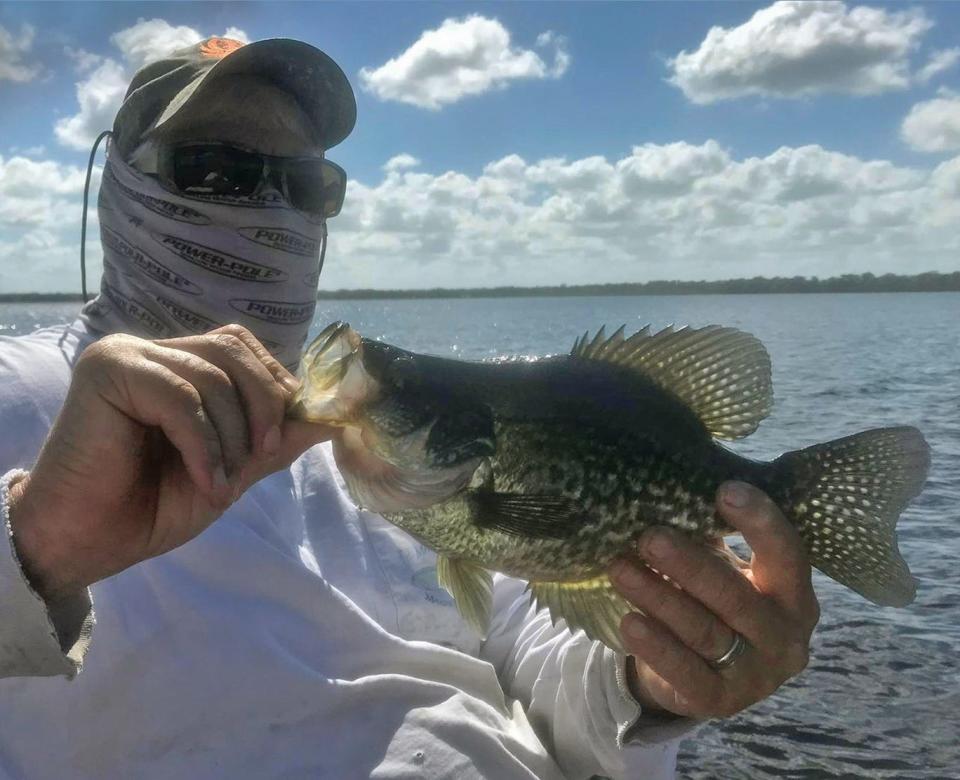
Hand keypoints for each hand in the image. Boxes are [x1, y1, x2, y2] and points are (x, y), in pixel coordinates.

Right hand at [8, 325, 332, 603]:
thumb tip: (334, 417)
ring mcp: (128, 356)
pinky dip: (205, 444)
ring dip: (233, 435)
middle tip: (264, 453)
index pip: (243, 348)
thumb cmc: (153, 506)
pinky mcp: (108, 372)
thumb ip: (275, 440)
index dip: (275, 384)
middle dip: (264, 404)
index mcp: (181, 365)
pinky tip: (206, 481)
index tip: (286, 436)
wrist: (88, 542)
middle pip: (234, 350)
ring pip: (212, 375)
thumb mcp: (232, 469)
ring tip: (223, 483)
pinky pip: (181, 396)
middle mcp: (155, 352)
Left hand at [609, 481, 819, 718]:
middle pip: (735, 596)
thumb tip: (668, 490)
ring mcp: (757, 675)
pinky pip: (686, 673)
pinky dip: (656, 647)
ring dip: (658, 597)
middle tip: (648, 537)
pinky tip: (629, 622)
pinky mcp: (721, 702)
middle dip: (689, 564)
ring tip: (619, 569)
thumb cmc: (716, 601)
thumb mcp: (724, 568)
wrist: (704, 672)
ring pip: (704, 631)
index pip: (786, 554)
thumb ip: (710, 538)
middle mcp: (785, 637)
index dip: (760, 522)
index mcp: (793, 593)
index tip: (724, 490)